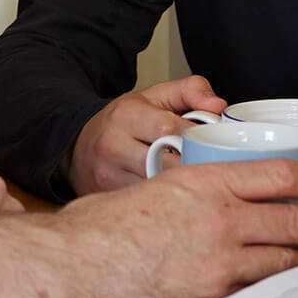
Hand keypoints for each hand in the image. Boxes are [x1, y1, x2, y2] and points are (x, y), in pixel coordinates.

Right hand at [59, 158, 297, 297]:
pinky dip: (279, 286)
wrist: (73, 265)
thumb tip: (209, 194)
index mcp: (203, 181)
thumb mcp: (152, 187)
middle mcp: (218, 217)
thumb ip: (189, 188)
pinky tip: (286, 287)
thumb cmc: (99, 226)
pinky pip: (259, 289)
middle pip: (294, 217)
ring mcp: (217, 258)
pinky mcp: (210, 294)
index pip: (279, 172)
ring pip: (285, 257)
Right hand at [67, 76, 227, 195]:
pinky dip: (165, 206)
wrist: (78, 145)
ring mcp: (107, 175)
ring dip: (183, 192)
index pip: (173, 130)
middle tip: (211, 171)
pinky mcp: (106, 198)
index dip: (199, 140)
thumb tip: (218, 106)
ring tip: (197, 188)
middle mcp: (113, 145)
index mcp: (127, 115)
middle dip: (195, 169)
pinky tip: (175, 202)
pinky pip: (146, 207)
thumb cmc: (123, 122)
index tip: (213, 146)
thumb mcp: (154, 97)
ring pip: (159, 190)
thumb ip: (190, 91)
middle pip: (168, 165)